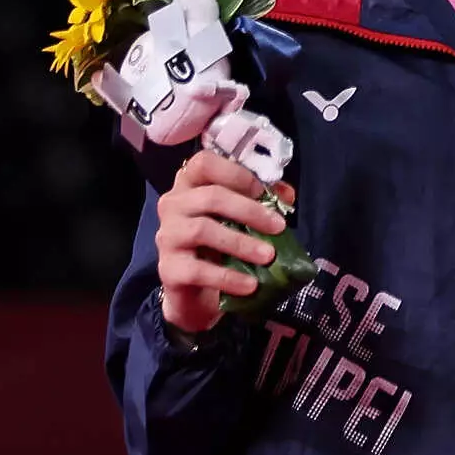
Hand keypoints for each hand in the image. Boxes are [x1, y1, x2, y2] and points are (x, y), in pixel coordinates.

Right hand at [155, 152, 291, 332]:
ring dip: (241, 243)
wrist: (198, 292)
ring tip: (268, 256)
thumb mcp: (244, 219)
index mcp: (190, 184)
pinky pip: (197, 270)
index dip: (235, 173)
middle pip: (211, 196)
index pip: (203, 163)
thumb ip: (264, 200)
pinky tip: (250, 284)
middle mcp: (173, 205)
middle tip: (279, 227)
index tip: (261, 190)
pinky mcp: (168, 268)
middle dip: (250, 211)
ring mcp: (167, 236)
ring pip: (203, 230)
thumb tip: (286, 193)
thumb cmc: (222, 245)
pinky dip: (228, 277)